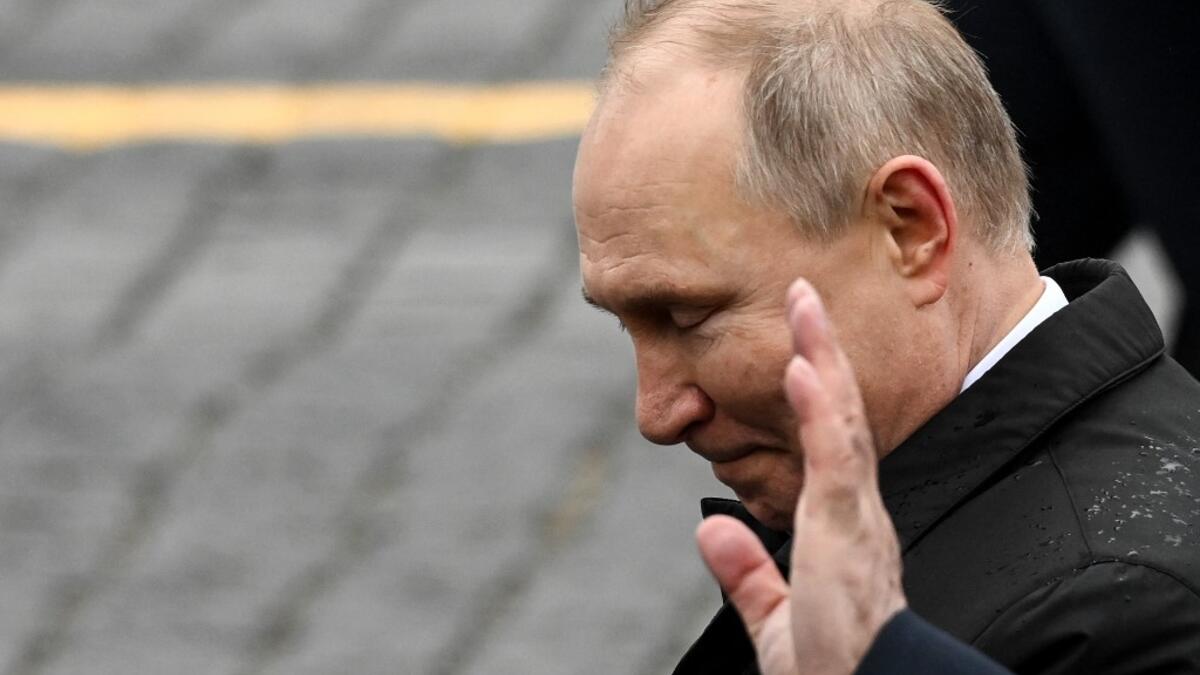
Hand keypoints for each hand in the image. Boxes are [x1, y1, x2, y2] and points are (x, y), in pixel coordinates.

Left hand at [696, 279, 906, 674]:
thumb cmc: (832, 670)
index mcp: (842, 529)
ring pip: (843, 422)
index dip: (816, 387)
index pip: (829, 440)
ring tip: (804, 304)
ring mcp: (855, 521)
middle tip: (804, 293)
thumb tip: (710, 529)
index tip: (797, 342)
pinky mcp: (848, 536)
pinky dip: (821, 412)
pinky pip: (835, 462)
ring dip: (821, 359)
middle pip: (841, 415)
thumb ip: (748, 573)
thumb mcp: (779, 616)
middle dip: (822, 351)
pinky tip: (802, 368)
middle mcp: (856, 514)